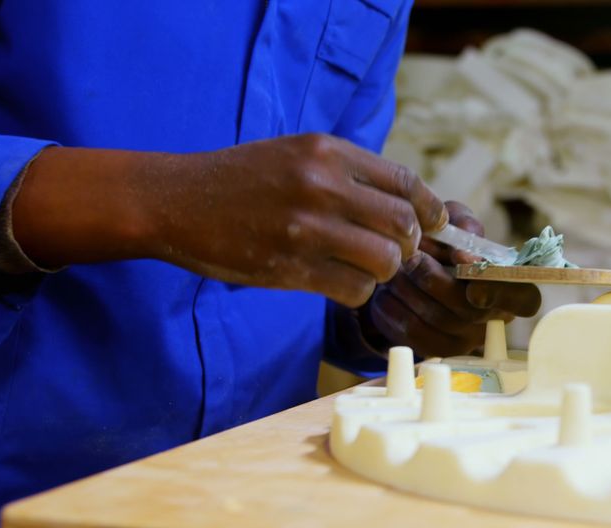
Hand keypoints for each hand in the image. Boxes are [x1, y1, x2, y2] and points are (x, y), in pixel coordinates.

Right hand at [14, 134, 447, 307]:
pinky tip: (341, 283)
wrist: (176, 201)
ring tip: (365, 268)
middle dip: (410, 244)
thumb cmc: (241, 179)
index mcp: (327, 152)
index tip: (435, 224)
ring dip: (383, 271)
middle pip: (403, 224)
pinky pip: (353, 289)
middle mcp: (322, 185)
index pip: (405, 182)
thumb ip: (348, 172)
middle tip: (398, 252)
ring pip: (384, 261)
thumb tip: (407, 204)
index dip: (429, 208)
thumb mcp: (296, 153)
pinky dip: (357, 292)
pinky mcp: (290, 267)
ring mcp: (306, 228)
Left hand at [363, 202, 540, 356]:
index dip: (500, 292)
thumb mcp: (452, 224)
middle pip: (471, 311)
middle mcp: (492, 318)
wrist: (405, 272)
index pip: (525, 299)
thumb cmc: (439, 245)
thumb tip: (464, 247)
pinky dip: (394, 307)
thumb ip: (462, 224)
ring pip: (437, 320)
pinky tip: (389, 290)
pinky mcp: (433, 349)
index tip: (472, 281)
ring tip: (397, 268)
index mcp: (508, 286)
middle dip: (436, 281)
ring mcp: (464, 339)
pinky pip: (411, 332)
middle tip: (413, 258)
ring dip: (410, 290)